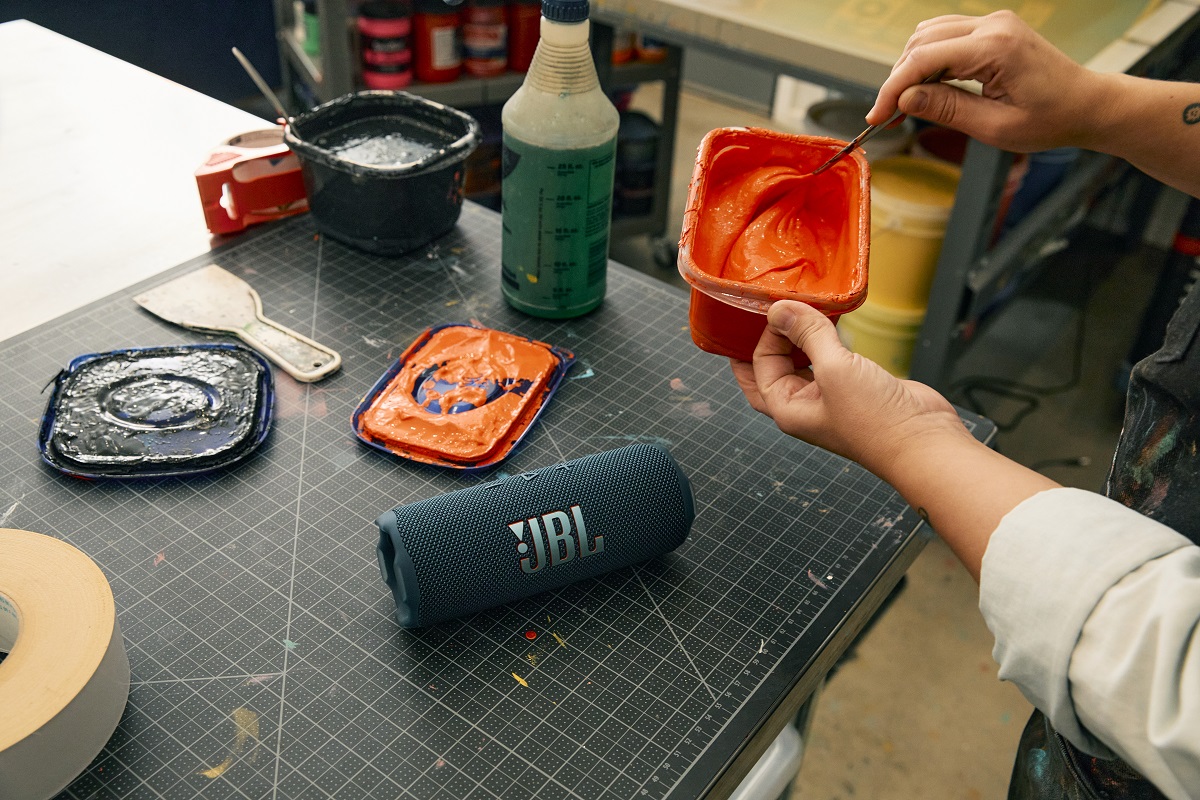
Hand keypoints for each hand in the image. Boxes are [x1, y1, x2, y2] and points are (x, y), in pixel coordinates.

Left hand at [730, 300, 967, 477]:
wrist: (924, 441)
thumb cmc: (875, 420)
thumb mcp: (834, 368)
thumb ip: (807, 335)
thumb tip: (779, 309)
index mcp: (787, 408)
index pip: (760, 365)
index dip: (766, 334)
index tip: (781, 307)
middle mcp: (804, 404)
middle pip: (774, 366)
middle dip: (771, 339)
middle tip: (773, 308)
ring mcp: (829, 396)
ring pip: (803, 361)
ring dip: (800, 336)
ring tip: (802, 308)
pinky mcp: (854, 386)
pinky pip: (830, 358)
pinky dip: (826, 339)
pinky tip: (830, 321)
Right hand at [866, 11, 1103, 152]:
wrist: (1087, 104)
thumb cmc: (1050, 120)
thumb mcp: (994, 127)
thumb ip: (947, 109)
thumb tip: (905, 100)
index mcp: (995, 47)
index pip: (924, 60)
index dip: (893, 89)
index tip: (876, 117)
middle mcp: (992, 25)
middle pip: (921, 42)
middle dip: (897, 79)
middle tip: (886, 116)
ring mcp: (993, 22)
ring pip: (928, 35)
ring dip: (910, 68)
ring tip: (905, 104)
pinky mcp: (992, 29)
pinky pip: (945, 36)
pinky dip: (927, 60)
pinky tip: (925, 88)